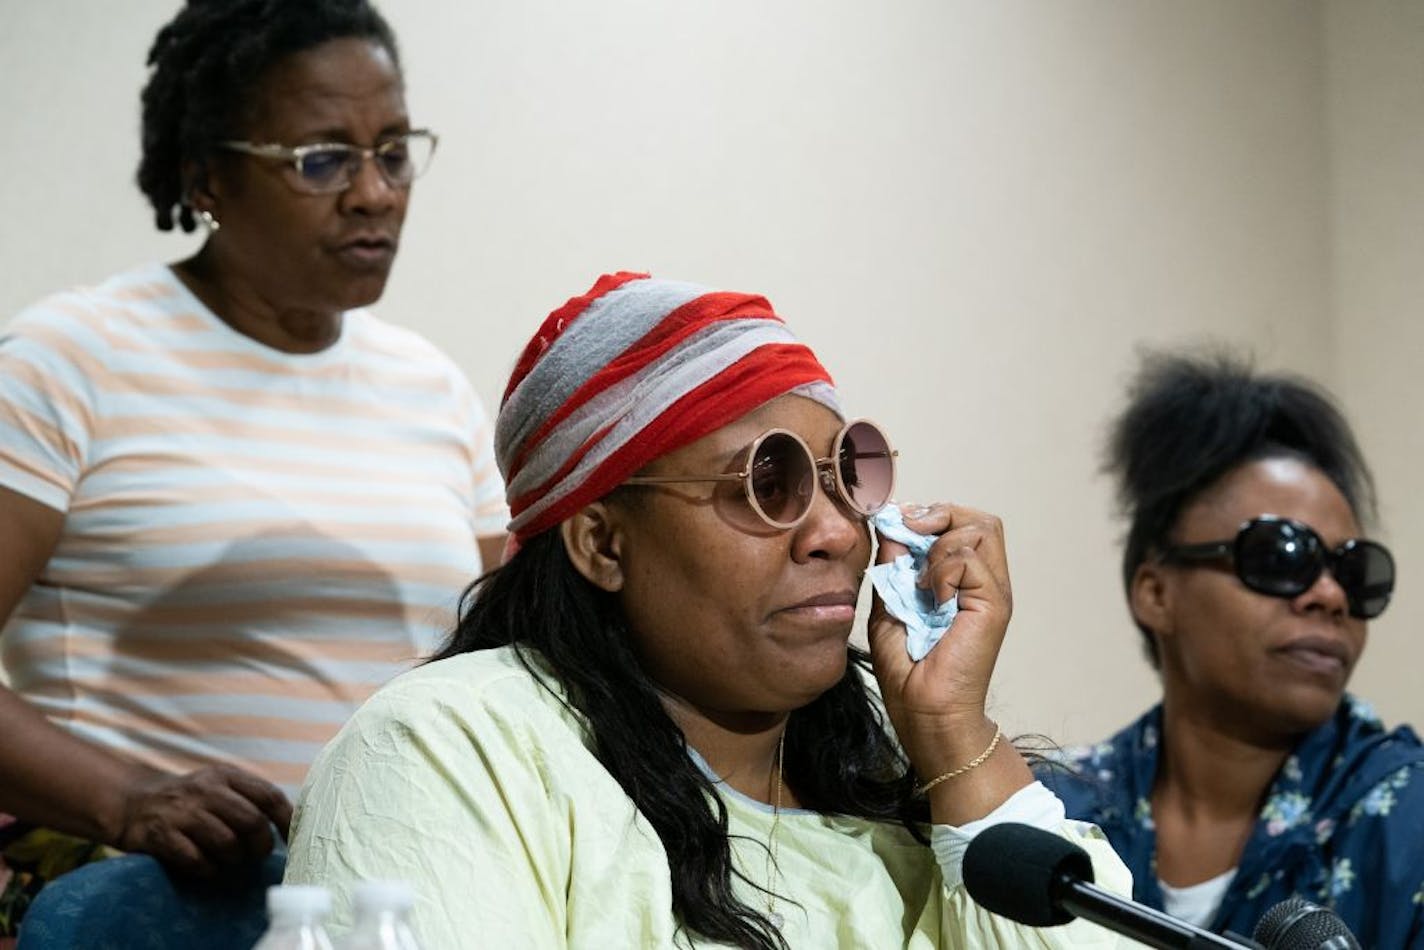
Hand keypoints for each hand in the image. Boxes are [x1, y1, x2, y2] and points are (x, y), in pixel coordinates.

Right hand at [115, 764, 291, 876]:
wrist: (133, 802)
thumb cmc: (190, 800)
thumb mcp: (220, 785)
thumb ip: (250, 797)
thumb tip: (292, 823)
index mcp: (226, 775)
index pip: (269, 796)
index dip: (286, 821)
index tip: (292, 839)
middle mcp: (205, 789)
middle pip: (252, 822)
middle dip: (261, 845)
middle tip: (258, 855)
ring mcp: (182, 811)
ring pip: (227, 843)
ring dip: (234, 859)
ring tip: (230, 860)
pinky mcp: (161, 834)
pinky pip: (196, 859)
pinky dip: (207, 868)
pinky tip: (206, 867)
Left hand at [866, 502, 1012, 777]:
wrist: (924, 712)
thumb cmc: (908, 670)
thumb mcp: (889, 605)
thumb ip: (892, 566)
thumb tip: (889, 525)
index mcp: (965, 582)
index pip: (965, 524)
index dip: (931, 515)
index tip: (898, 528)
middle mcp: (985, 584)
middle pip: (981, 520)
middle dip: (940, 515)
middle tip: (909, 535)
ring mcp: (993, 593)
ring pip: (980, 529)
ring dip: (939, 545)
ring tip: (922, 581)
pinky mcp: (994, 606)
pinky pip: (969, 559)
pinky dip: (942, 569)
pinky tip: (931, 596)